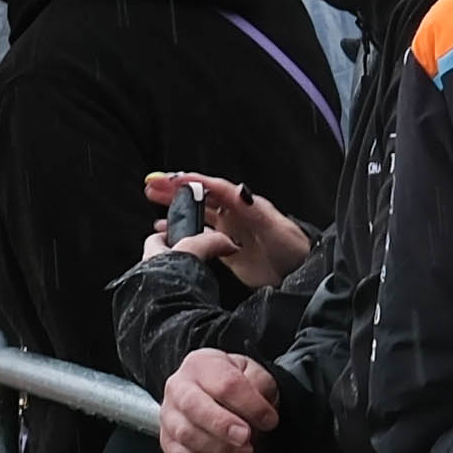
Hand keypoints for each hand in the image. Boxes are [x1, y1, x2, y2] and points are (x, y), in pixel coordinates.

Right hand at [141, 170, 311, 289]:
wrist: (301, 273)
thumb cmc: (293, 248)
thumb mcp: (274, 226)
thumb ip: (254, 210)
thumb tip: (237, 190)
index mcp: (245, 204)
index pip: (213, 188)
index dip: (191, 182)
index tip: (170, 179)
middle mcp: (235, 214)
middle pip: (200, 197)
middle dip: (176, 189)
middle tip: (151, 184)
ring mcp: (229, 231)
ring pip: (197, 214)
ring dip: (175, 207)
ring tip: (152, 201)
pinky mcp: (226, 249)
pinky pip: (199, 235)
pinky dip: (181, 231)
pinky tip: (165, 231)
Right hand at [158, 347, 283, 452]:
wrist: (213, 395)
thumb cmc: (232, 384)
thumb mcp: (251, 373)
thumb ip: (259, 384)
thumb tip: (261, 405)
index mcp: (201, 364)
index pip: (225, 383)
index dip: (250, 405)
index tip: (269, 420)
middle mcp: (178, 387)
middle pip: (194, 406)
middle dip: (223, 425)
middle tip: (246, 437)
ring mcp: (169, 416)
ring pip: (187, 435)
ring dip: (220, 449)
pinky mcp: (168, 443)